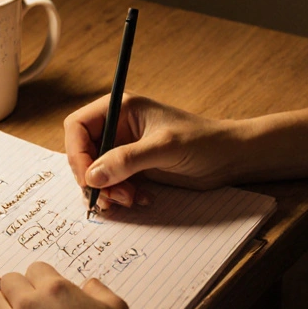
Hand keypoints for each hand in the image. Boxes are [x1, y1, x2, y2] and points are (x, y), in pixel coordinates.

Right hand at [64, 93, 240, 209]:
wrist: (230, 158)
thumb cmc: (203, 141)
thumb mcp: (164, 148)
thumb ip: (126, 160)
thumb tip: (92, 176)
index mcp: (120, 108)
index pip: (78, 126)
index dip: (77, 153)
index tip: (88, 177)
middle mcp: (118, 127)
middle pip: (83, 153)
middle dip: (93, 178)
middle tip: (110, 197)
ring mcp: (125, 149)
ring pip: (95, 173)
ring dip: (106, 191)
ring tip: (129, 200)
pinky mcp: (134, 169)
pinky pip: (112, 184)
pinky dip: (119, 196)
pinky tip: (141, 199)